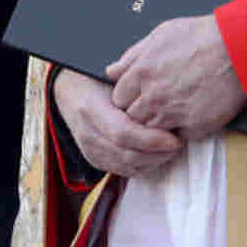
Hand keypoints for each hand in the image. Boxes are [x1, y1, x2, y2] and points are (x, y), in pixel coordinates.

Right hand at [53, 69, 181, 177]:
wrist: (68, 92)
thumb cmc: (93, 79)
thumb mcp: (111, 75)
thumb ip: (133, 85)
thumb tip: (164, 96)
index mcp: (90, 108)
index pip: (123, 133)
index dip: (152, 140)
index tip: (174, 137)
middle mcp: (88, 134)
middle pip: (128, 155)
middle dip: (158, 153)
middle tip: (178, 142)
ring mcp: (90, 150)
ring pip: (129, 167)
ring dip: (154, 161)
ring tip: (171, 147)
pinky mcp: (96, 160)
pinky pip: (125, 171)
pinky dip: (145, 165)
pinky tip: (157, 153)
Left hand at [107, 15, 245, 139]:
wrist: (238, 48)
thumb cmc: (200, 36)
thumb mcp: (160, 35)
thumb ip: (132, 56)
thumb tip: (110, 71)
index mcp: (141, 72)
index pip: (118, 98)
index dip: (127, 97)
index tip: (138, 94)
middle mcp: (153, 96)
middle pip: (131, 117)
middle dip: (139, 112)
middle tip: (155, 103)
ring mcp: (173, 114)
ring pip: (151, 130)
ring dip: (158, 123)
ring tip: (173, 108)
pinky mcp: (195, 127)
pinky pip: (178, 136)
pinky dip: (181, 129)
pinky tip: (190, 113)